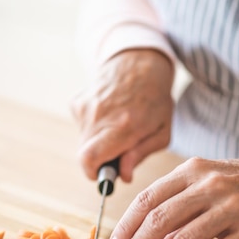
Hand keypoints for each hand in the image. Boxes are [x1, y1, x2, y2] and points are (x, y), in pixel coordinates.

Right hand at [71, 49, 173, 181]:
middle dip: (100, 160)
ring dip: (98, 143)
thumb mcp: (161, 132)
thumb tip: (124, 176)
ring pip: (84, 141)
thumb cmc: (155, 99)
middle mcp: (99, 116)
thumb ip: (140, 155)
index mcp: (123, 126)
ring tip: (116, 128)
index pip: (89, 159)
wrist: (139, 62)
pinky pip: (82, 127)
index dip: (94, 173)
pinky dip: (94, 128)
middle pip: (85, 155)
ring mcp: (85, 107)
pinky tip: (109, 115)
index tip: (104, 175)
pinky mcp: (77, 102)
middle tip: (118, 151)